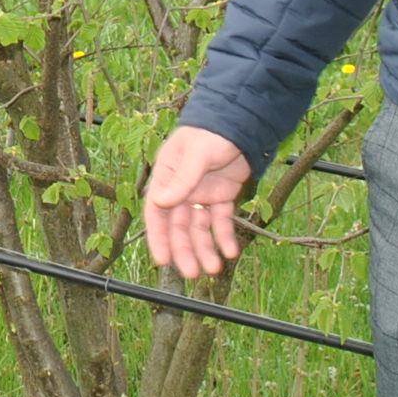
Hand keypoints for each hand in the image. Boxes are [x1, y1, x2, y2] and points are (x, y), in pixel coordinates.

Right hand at [143, 126, 256, 280]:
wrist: (240, 121)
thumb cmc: (210, 132)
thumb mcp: (195, 155)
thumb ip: (181, 180)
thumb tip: (159, 203)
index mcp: (166, 178)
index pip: (157, 214)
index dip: (158, 238)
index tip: (162, 260)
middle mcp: (181, 190)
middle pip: (179, 227)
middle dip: (185, 251)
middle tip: (192, 274)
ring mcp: (202, 195)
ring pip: (200, 228)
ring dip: (206, 249)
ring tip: (215, 269)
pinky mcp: (222, 196)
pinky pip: (221, 221)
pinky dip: (225, 236)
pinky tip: (231, 252)